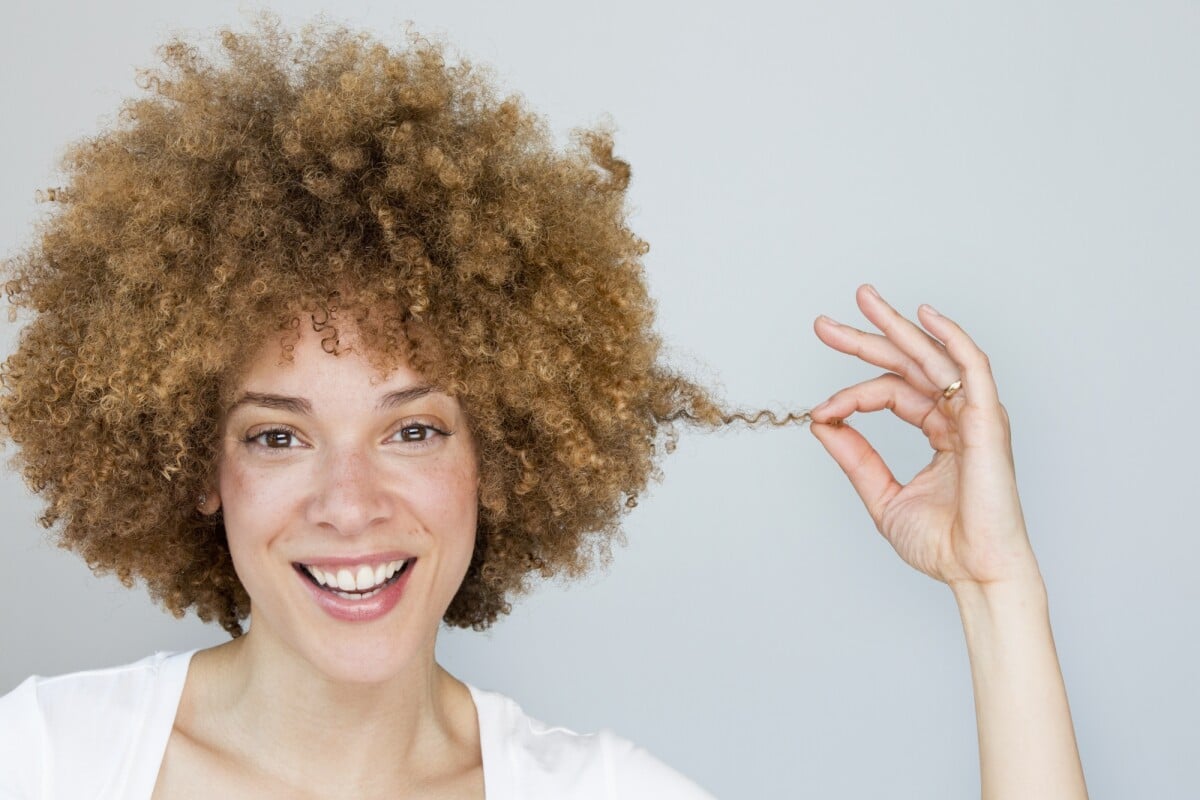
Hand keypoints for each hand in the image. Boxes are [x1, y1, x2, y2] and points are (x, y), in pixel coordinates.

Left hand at [809, 284, 1040, 590]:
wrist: (974, 573)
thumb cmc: (943, 545)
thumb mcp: (881, 493)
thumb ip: (854, 456)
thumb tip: (822, 420)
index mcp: (941, 432)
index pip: (891, 393)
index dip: (851, 395)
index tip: (820, 410)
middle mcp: (959, 417)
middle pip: (909, 363)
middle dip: (867, 337)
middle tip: (824, 323)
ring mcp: (976, 416)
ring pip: (933, 357)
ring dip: (897, 327)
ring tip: (862, 299)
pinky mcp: (987, 421)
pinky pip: (973, 368)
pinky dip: (951, 338)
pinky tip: (925, 315)